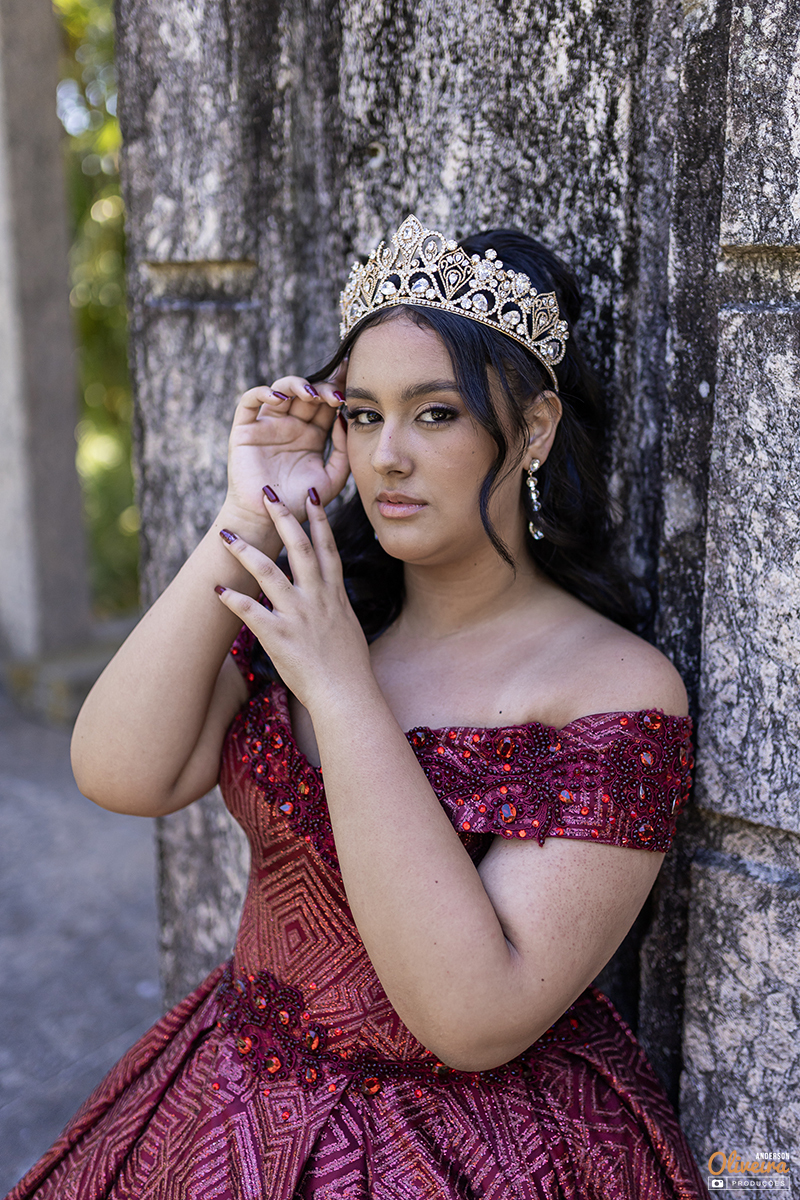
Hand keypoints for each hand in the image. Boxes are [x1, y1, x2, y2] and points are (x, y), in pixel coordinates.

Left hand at [214, 486, 372, 712]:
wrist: (347, 695)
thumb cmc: (350, 668)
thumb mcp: (347, 628)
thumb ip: (335, 608)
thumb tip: (330, 598)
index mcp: (335, 595)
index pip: (327, 548)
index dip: (319, 518)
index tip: (310, 494)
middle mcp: (317, 598)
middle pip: (299, 548)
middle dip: (282, 518)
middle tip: (266, 493)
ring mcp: (298, 615)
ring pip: (269, 572)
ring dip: (246, 551)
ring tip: (226, 535)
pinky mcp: (279, 636)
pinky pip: (251, 612)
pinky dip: (232, 599)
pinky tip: (216, 588)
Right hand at [223, 358, 349, 526]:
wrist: (270, 522)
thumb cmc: (301, 504)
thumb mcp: (332, 479)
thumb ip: (343, 451)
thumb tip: (342, 420)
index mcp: (311, 435)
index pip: (325, 404)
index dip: (337, 390)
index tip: (352, 384)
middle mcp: (290, 426)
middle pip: (306, 393)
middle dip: (322, 387)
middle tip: (336, 394)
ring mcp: (268, 426)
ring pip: (281, 390)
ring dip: (296, 385)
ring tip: (310, 395)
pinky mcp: (245, 430)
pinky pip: (249, 402)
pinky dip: (261, 392)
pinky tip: (279, 397)